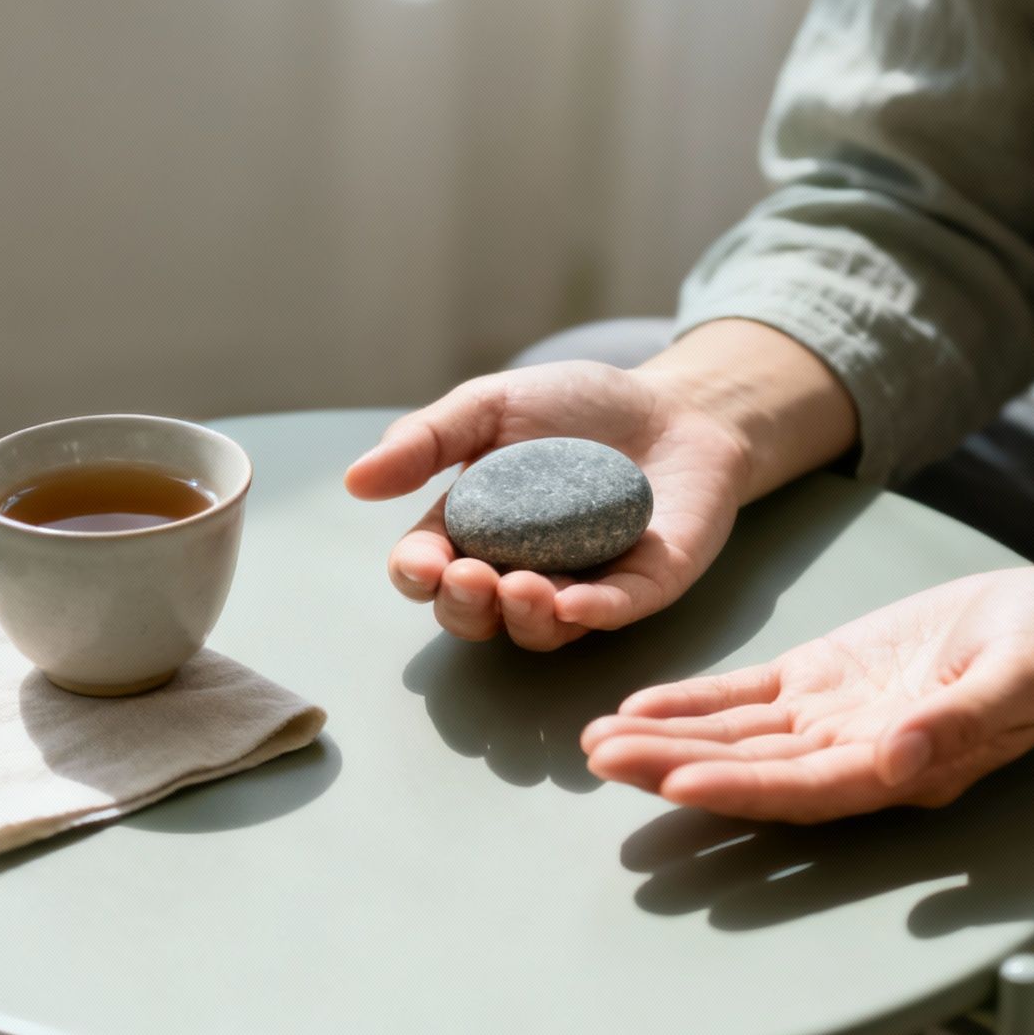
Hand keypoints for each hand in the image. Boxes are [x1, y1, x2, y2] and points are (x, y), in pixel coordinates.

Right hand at [344, 361, 752, 650]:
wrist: (677, 403)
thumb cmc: (578, 406)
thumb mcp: (493, 405)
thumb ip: (429, 438)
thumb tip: (356, 479)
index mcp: (474, 530)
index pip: (430, 570)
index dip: (418, 575)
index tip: (424, 561)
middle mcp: (520, 570)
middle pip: (475, 615)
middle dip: (464, 607)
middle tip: (474, 578)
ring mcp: (582, 585)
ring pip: (539, 630)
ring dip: (523, 618)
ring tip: (523, 588)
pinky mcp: (643, 588)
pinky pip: (613, 613)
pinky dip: (592, 613)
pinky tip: (577, 603)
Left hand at [579, 566, 1033, 821]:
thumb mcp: (1020, 677)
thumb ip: (965, 721)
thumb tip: (901, 758)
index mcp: (901, 768)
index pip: (806, 788)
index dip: (741, 789)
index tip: (677, 783)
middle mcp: (853, 756)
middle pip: (750, 769)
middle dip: (673, 765)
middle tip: (601, 757)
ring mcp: (831, 719)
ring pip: (735, 737)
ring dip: (666, 740)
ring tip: (597, 740)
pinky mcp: (820, 679)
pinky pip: (746, 696)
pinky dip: (693, 701)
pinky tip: (638, 704)